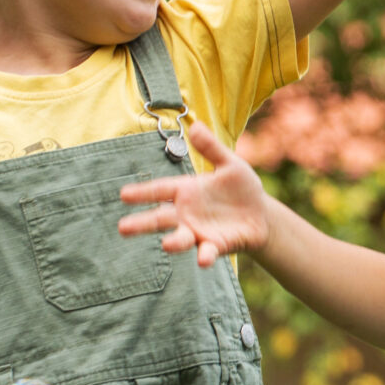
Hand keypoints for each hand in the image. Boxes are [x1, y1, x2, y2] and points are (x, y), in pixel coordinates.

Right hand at [118, 121, 269, 266]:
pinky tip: (203, 258)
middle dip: (142, 223)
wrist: (262, 215)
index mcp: (187, 191)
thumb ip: (212, 148)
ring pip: (180, 238)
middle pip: (160, 218)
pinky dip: (205, 255)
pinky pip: (208, 251)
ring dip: (174, 242)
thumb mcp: (230, 164)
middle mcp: (187, 214)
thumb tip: (196, 125)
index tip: (124, 194)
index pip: (160, 190)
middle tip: (123, 228)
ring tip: (165, 244)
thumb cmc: (241, 188)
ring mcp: (199, 231)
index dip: (143, 192)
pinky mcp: (216, 245)